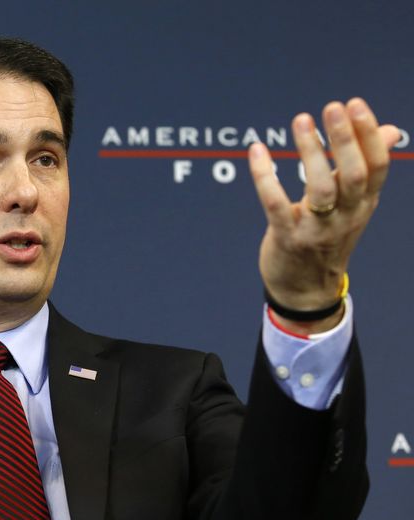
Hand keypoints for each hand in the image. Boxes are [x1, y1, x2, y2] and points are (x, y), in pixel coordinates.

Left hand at [249, 98, 399, 331]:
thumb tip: (390, 129)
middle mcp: (345, 216)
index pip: (376, 166)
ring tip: (301, 120)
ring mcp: (316, 229)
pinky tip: (257, 150)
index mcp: (363, 203)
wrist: (306, 289)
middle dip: (345, 139)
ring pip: (318, 189)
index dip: (368, 135)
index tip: (355, 104)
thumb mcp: (353, 204)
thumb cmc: (328, 237)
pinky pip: (276, 205)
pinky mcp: (287, 238)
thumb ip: (364, 167)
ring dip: (310, 153)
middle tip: (333, 107)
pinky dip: (265, 177)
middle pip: (352, 175)